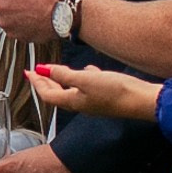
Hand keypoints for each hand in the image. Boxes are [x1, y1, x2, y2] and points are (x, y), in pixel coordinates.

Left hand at [31, 62, 160, 124]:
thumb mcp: (85, 79)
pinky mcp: (106, 97)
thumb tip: (44, 70)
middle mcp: (81, 104)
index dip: (37, 82)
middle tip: (37, 71)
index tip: (29, 71)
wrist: (142, 101)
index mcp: (72, 101)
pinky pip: (89, 87)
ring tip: (57, 69)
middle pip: (57, 93)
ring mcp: (94, 101)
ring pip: (72, 89)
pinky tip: (88, 70)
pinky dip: (83, 78)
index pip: (47, 94)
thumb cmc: (115, 91)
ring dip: (62, 79)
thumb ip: (64, 75)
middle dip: (46, 81)